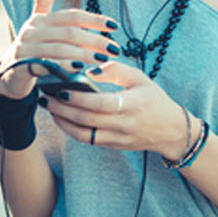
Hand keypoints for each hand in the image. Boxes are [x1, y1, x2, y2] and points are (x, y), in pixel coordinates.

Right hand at [0, 0, 119, 99]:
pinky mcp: (21, 66)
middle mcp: (31, 31)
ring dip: (84, 54)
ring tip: (102, 60)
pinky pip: (45, 64)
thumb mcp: (38, 26)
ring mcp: (25, 48)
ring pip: (59, 48)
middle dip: (94, 40)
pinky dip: (63, 66)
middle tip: (114, 49)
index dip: (94, 19)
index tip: (114, 26)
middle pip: (69, 32)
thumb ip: (44, 3)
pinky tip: (80, 68)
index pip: (71, 16)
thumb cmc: (31, 49)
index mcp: (40, 20)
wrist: (9, 76)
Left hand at [43, 61, 188, 156]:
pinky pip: (88, 139)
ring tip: (50, 108)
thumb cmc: (154, 100)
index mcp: (132, 105)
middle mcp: (123, 124)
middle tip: (46, 97)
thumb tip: (91, 70)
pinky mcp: (113, 145)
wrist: (171, 131)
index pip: (101, 104)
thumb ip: (116, 70)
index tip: (62, 90)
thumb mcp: (141, 78)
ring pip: (83, 134)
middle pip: (87, 120)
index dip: (79, 99)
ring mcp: (117, 138)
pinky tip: (62, 118)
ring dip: (63, 122)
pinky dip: (72, 130)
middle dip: (62, 109)